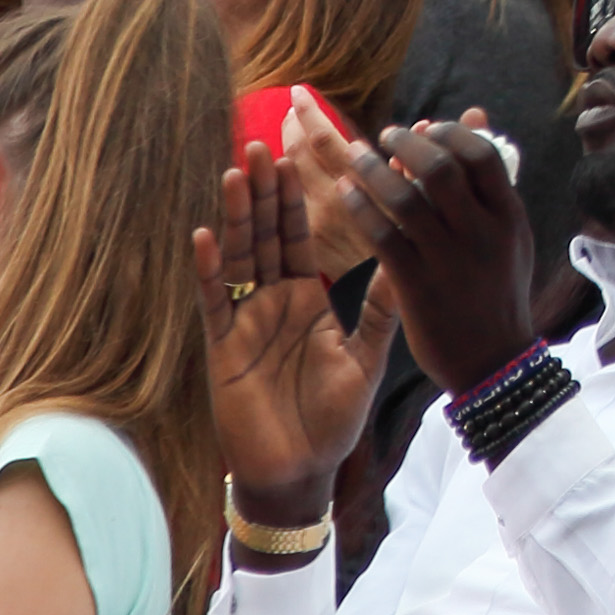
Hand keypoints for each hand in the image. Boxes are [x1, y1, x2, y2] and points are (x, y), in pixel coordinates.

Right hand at [197, 132, 379, 511]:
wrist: (300, 472)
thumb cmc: (331, 420)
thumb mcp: (365, 358)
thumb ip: (380, 308)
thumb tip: (410, 256)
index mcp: (308, 298)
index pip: (301, 237)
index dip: (301, 197)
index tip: (305, 152)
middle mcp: (273, 301)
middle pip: (265, 236)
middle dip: (264, 192)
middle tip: (264, 142)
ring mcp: (245, 321)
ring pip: (238, 257)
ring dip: (236, 216)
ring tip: (237, 171)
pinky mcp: (223, 347)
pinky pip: (214, 302)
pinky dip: (209, 270)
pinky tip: (204, 235)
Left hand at [350, 119, 549, 394]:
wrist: (493, 362)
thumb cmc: (498, 293)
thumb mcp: (511, 235)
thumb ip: (493, 181)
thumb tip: (477, 118)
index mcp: (509, 218)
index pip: (481, 154)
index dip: (449, 132)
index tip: (426, 128)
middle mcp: (481, 234)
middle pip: (441, 167)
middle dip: (407, 142)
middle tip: (385, 135)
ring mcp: (448, 260)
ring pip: (405, 198)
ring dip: (375, 169)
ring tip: (356, 155)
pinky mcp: (416, 285)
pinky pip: (381, 235)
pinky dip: (361, 206)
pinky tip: (346, 192)